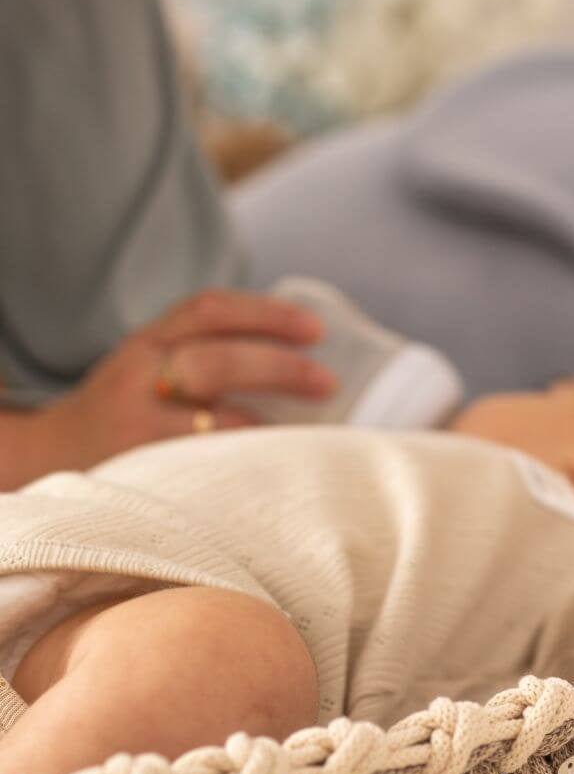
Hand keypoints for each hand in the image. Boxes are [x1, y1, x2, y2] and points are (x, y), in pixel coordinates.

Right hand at [36, 288, 333, 471]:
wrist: (46, 457)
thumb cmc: (122, 415)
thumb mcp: (149, 370)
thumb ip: (201, 359)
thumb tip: (295, 364)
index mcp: (148, 342)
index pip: (208, 310)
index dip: (266, 313)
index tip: (316, 329)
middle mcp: (139, 373)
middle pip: (217, 358)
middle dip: (279, 366)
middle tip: (327, 381)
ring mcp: (136, 421)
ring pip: (209, 410)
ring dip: (268, 417)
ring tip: (309, 426)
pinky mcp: (139, 463)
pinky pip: (201, 458)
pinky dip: (242, 457)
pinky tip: (273, 462)